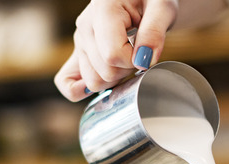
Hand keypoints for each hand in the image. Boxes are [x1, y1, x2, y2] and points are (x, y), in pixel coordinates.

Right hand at [54, 0, 177, 100]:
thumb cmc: (152, 0)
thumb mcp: (163, 8)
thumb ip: (154, 32)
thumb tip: (143, 60)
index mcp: (103, 11)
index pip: (112, 55)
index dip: (135, 61)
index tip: (147, 50)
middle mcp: (85, 27)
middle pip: (104, 72)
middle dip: (127, 70)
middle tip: (138, 52)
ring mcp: (79, 41)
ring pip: (93, 81)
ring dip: (114, 78)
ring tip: (125, 58)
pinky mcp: (78, 53)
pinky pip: (65, 81)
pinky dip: (80, 90)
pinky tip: (99, 85)